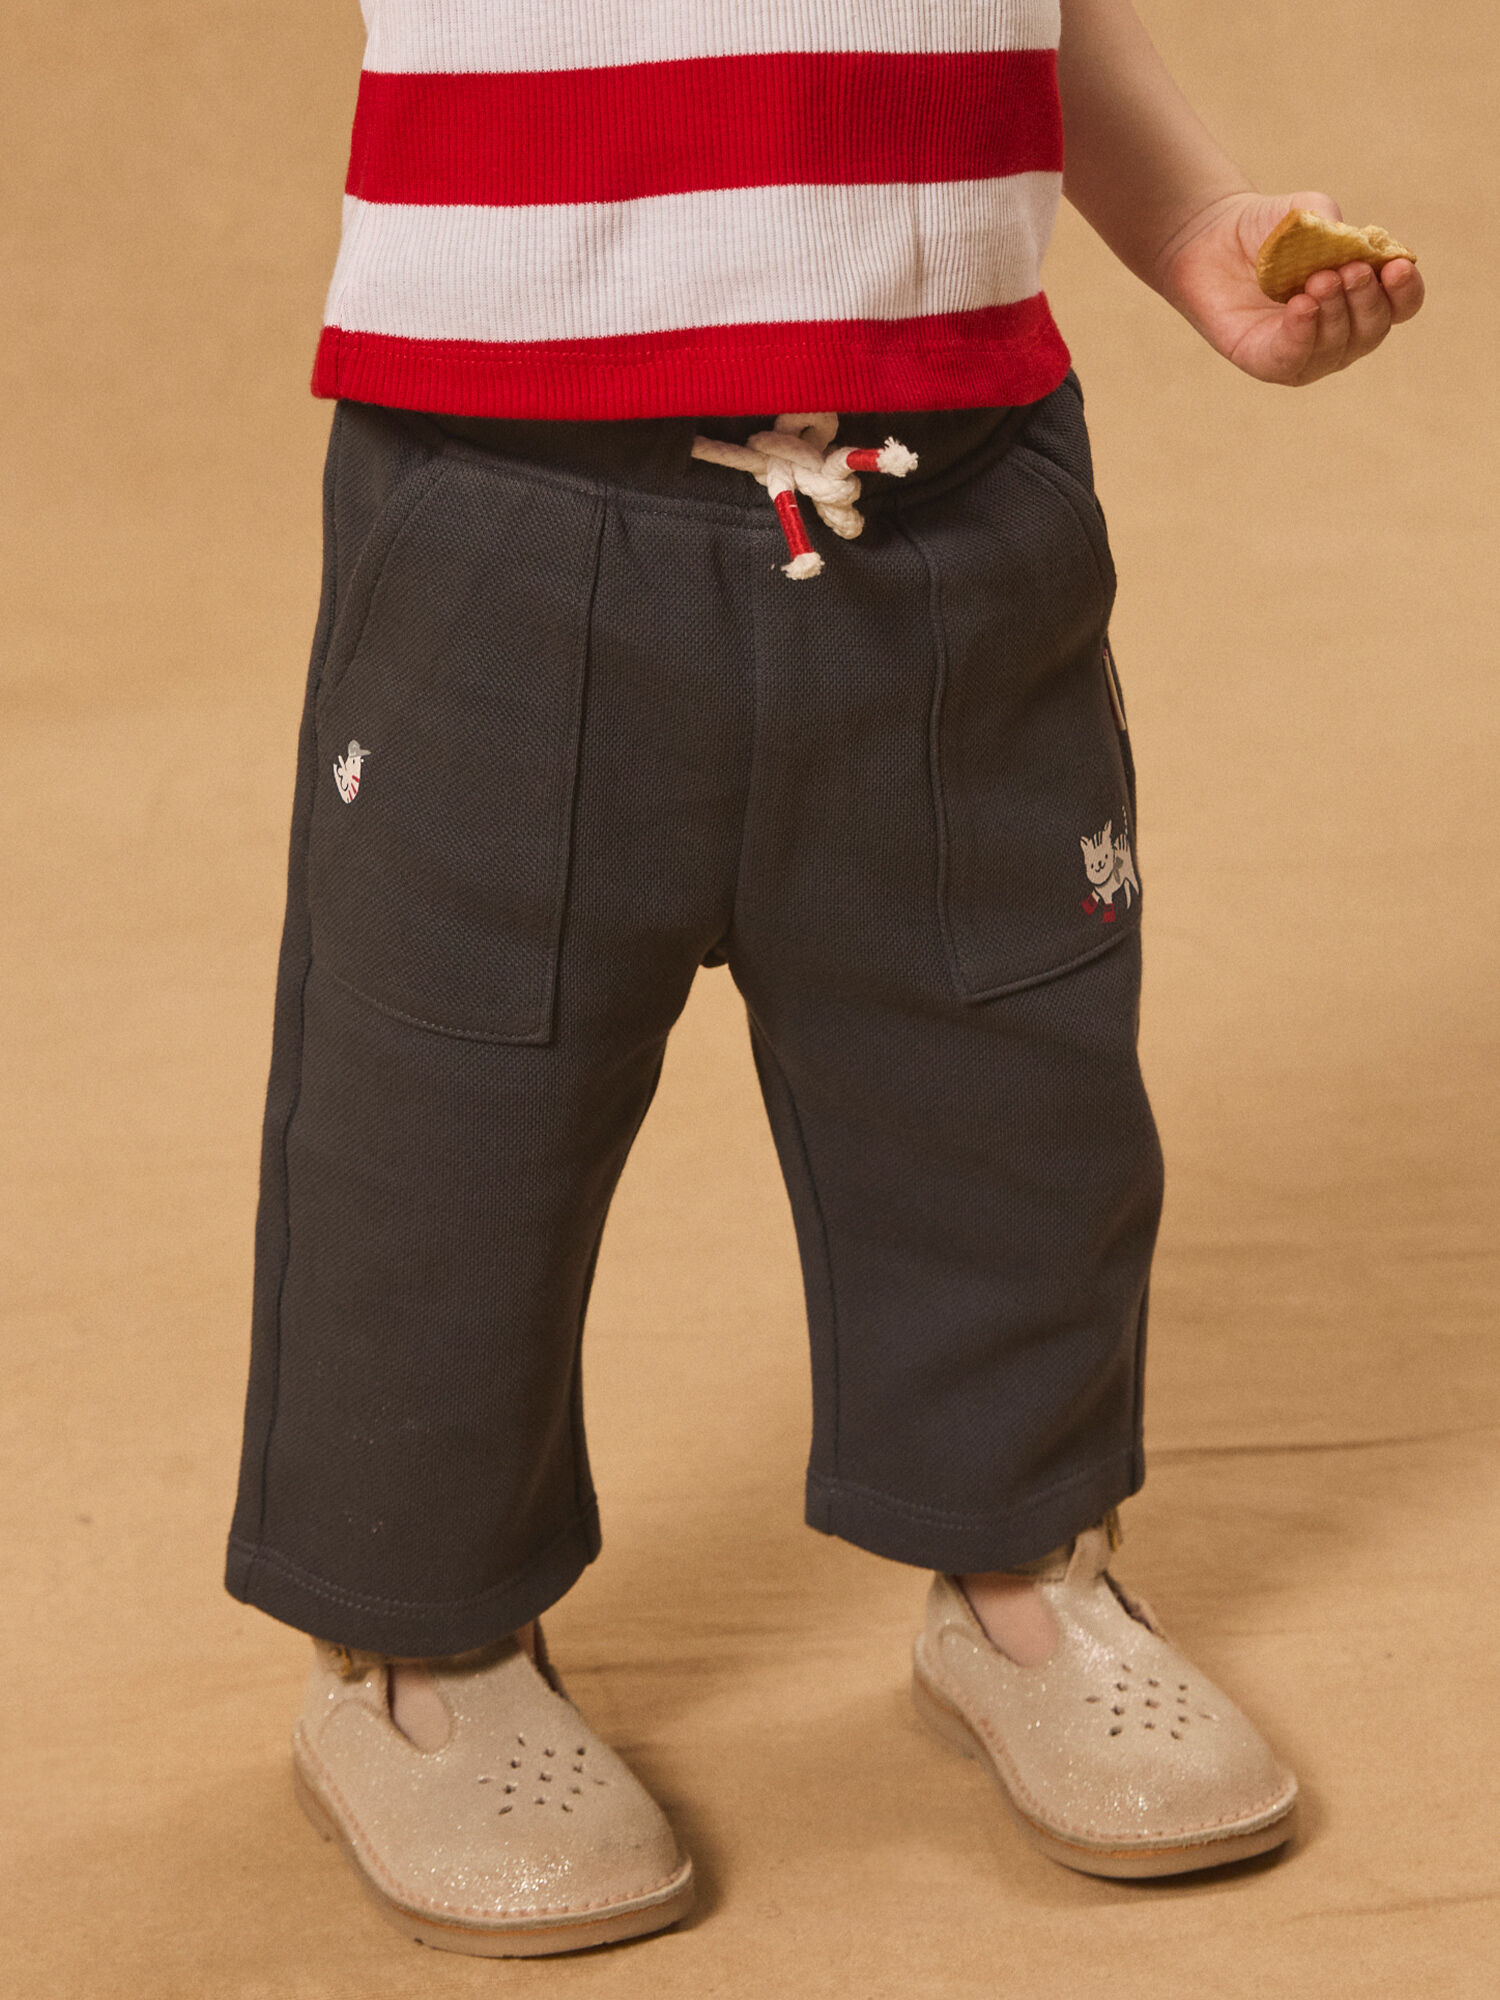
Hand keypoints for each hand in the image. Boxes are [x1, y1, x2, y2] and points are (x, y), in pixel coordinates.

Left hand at [1155, 190, 1424, 386]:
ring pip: (1336, 349)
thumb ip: (1337, 229)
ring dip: (1334, 314)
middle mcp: (1339, 333)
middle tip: (1348, 270)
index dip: (1405, 292)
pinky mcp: (1264, 361)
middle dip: (1366, 301)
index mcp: (1362, 298)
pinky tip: (1301, 306)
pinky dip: (1302, 335)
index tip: (1397, 266)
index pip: (1399, 307)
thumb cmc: (1272, 229)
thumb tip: (1357, 248)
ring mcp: (1304, 353)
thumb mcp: (1312, 216)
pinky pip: (1292, 360)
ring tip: (1319, 280)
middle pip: (1372, 331)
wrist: (1214, 238)